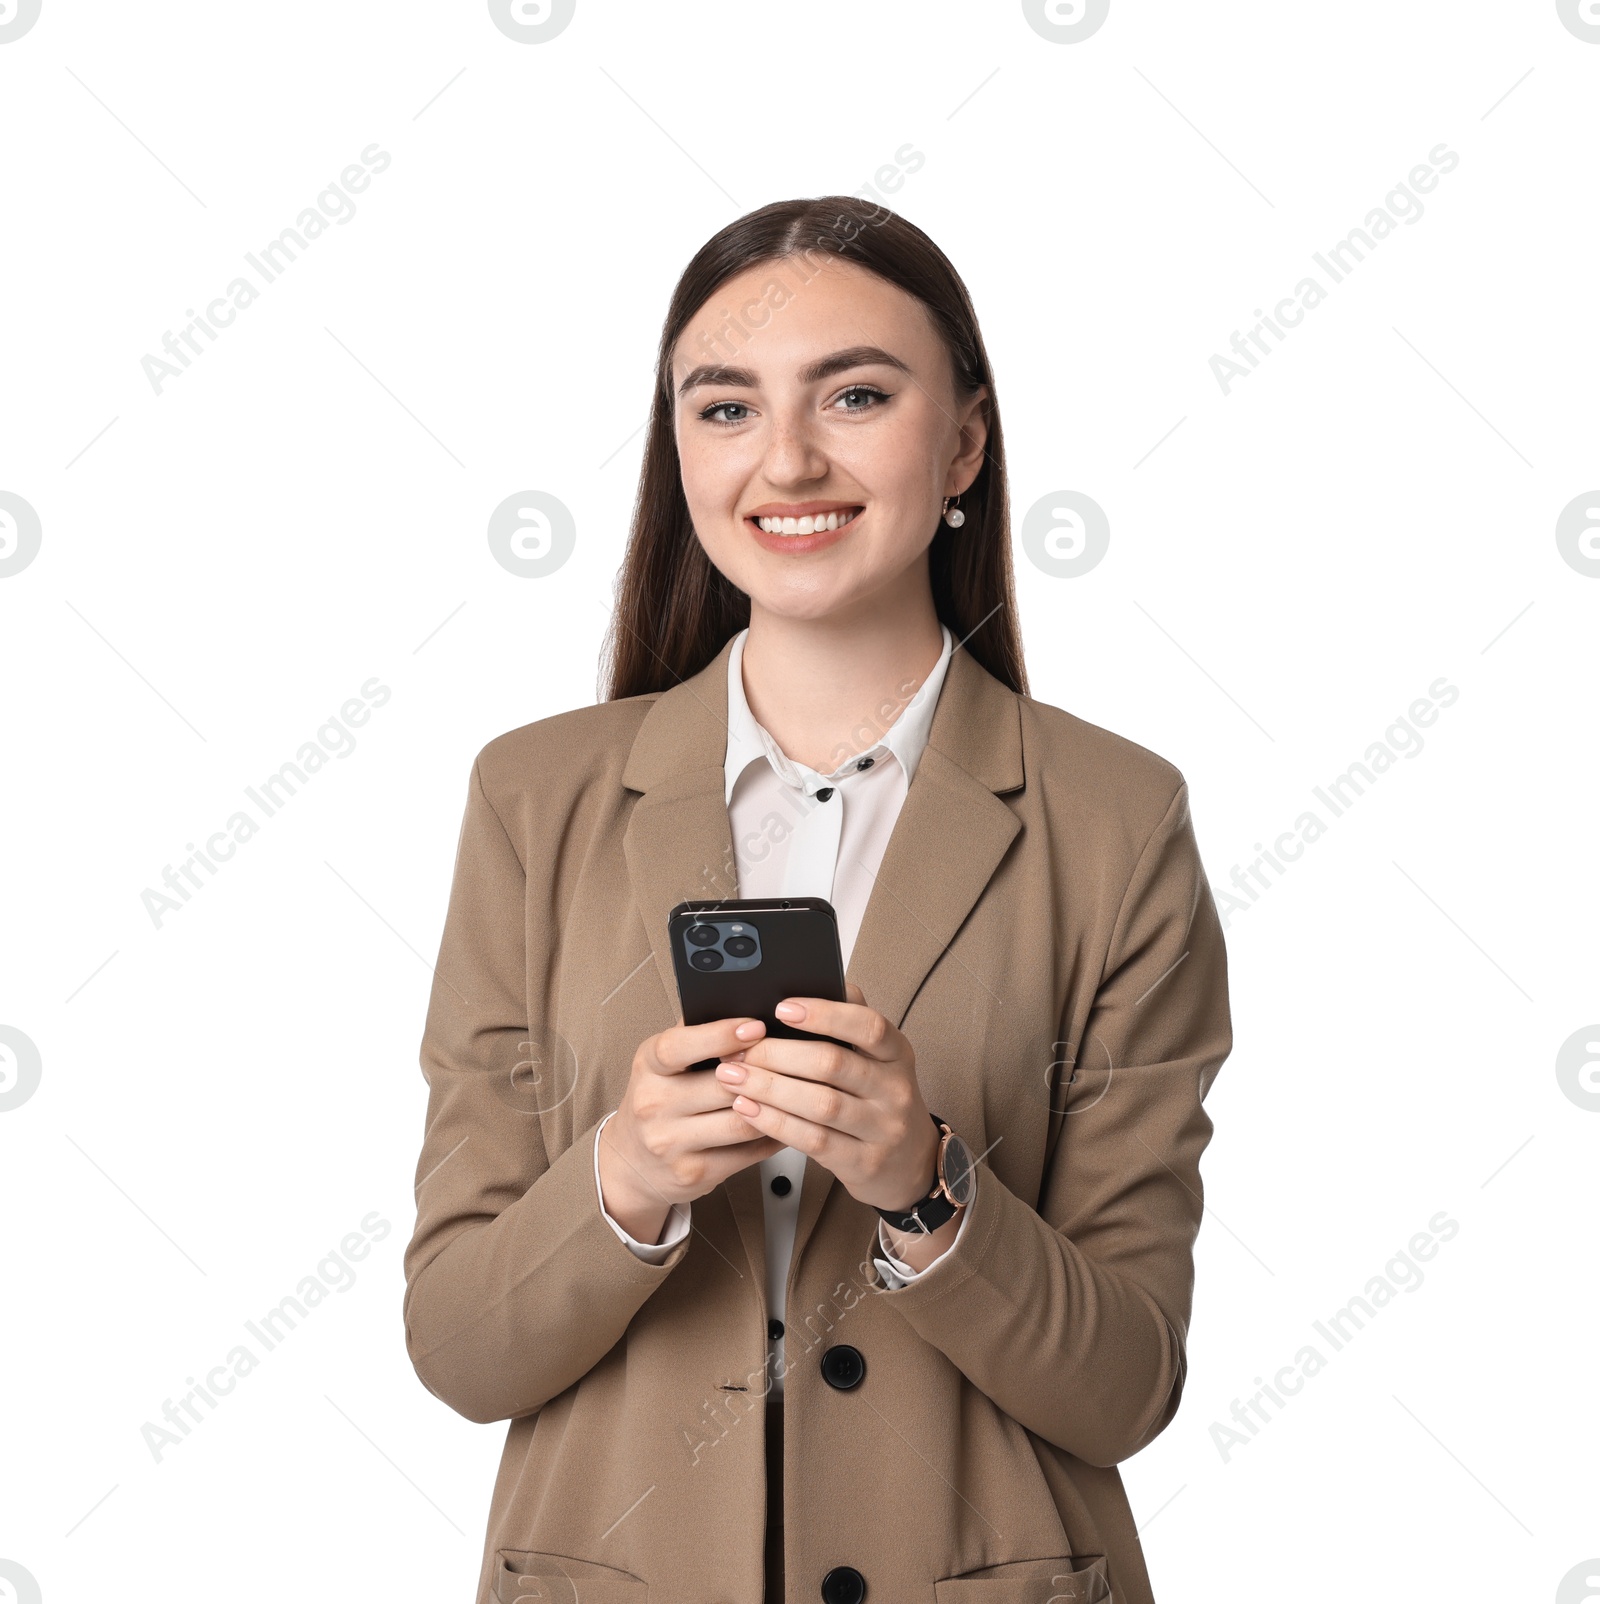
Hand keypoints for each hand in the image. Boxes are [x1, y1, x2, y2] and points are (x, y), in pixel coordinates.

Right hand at [598, 1015, 784, 1244]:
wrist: (632, 1163)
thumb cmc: (659, 1100)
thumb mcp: (664, 1063)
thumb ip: (698, 1036)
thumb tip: (750, 1006)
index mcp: (648, 1066)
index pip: (679, 1047)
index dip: (720, 1035)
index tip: (757, 1025)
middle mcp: (653, 1104)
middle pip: (722, 1085)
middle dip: (762, 1072)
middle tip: (796, 1059)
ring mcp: (671, 1142)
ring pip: (741, 1121)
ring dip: (774, 1107)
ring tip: (796, 1090)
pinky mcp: (694, 1173)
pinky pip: (748, 1153)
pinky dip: (773, 1136)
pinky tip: (785, 1122)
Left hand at [712, 983, 941, 1221]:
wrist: (909, 1163)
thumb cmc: (880, 1100)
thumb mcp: (878, 1058)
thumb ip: (849, 1022)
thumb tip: (813, 981)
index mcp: (897, 1053)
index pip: (867, 1026)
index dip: (824, 1014)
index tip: (783, 1008)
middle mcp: (894, 1088)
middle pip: (833, 1064)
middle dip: (778, 1054)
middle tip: (740, 1049)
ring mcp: (882, 1128)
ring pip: (819, 1104)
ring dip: (769, 1088)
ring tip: (733, 1076)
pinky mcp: (863, 1162)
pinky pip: (813, 1140)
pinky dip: (775, 1122)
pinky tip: (748, 1109)